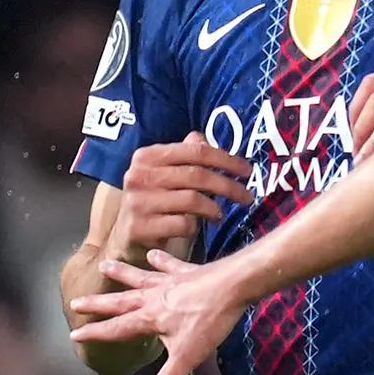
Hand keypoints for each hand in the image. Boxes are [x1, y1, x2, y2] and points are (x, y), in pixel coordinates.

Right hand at [73, 250, 249, 374]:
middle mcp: (154, 297)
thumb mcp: (187, 357)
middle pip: (121, 301)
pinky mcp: (188, 272)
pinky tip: (153, 254)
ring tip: (105, 265)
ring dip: (122, 273)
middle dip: (98, 304)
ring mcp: (170, 282)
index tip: (74, 334)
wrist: (234, 285)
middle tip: (76, 301)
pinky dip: (161, 260)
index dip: (96, 333)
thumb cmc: (209, 321)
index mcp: (150, 318)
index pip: (117, 328)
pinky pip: (170, 265)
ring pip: (140, 278)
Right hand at [110, 138, 250, 257]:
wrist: (126, 236)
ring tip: (219, 214)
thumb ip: (184, 155)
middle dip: (228, 186)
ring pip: (192, 200)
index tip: (247, 171)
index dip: (226, 159)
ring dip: (214, 208)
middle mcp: (139, 175)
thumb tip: (203, 139)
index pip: (196, 151)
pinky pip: (182, 224)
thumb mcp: (165, 173)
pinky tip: (194, 227)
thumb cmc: (153, 201)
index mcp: (147, 156)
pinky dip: (194, 227)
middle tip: (247, 197)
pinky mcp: (140, 227)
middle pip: (197, 175)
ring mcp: (138, 201)